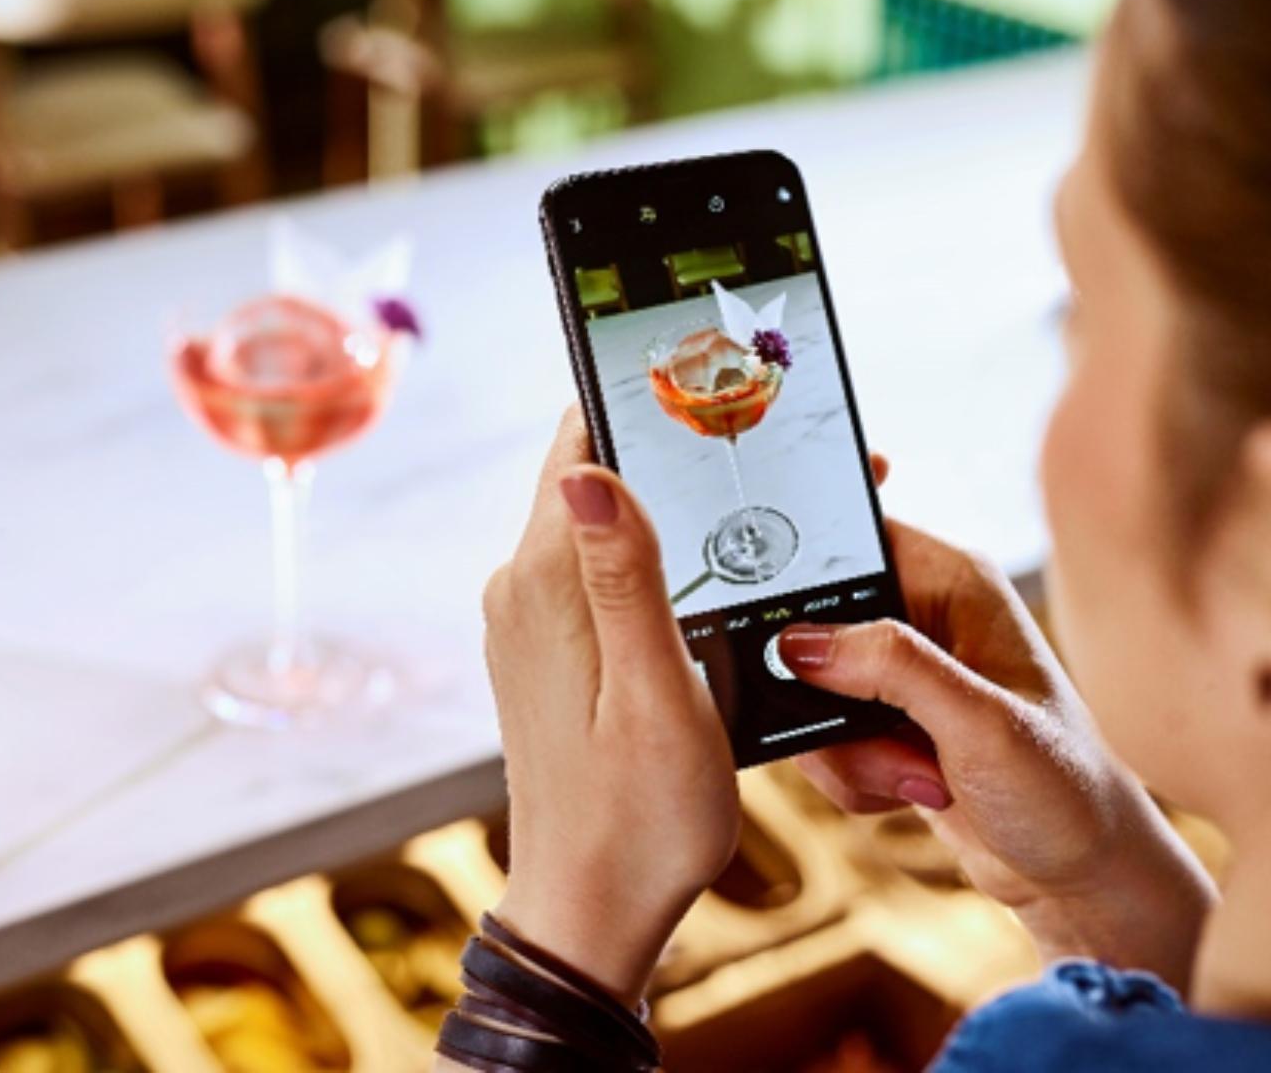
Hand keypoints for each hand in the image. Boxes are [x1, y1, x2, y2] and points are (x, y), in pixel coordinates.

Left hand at [482, 410, 739, 1003]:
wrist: (589, 909)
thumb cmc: (639, 819)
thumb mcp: (657, 696)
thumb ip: (627, 580)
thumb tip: (590, 472)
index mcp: (544, 587)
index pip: (581, 445)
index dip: (644, 401)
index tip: (710, 377)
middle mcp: (521, 590)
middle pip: (593, 476)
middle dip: (670, 449)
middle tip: (764, 440)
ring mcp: (528, 620)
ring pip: (597, 522)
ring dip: (665, 502)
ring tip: (752, 498)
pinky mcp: (544, 648)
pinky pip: (594, 569)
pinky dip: (648, 551)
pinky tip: (706, 566)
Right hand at [781, 520, 1216, 990]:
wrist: (1078, 874)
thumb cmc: (1064, 788)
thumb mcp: (980, 722)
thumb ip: (893, 669)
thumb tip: (800, 644)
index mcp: (951, 580)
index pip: (849, 534)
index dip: (801, 563)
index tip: (784, 623)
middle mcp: (920, 616)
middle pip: (809, 625)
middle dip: (826, 697)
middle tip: (881, 733)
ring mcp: (896, 674)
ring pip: (805, 694)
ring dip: (846, 751)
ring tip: (919, 774)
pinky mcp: (880, 723)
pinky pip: (820, 740)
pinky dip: (852, 778)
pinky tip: (915, 789)